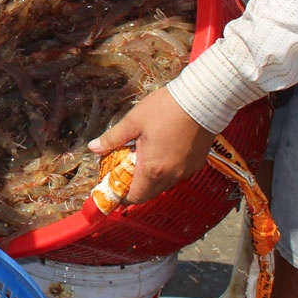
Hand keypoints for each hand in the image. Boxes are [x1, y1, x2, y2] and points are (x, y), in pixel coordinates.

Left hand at [88, 86, 218, 204]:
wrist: (203, 100)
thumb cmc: (167, 109)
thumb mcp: (134, 121)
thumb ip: (112, 138)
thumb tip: (93, 147)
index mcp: (152, 168)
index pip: (134, 197)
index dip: (121, 195)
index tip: (113, 185)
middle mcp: (171, 175)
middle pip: (149, 194)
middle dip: (134, 187)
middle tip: (124, 170)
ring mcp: (186, 170)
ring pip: (164, 185)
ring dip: (150, 178)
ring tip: (141, 157)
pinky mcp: (197, 163)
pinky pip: (177, 175)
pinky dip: (166, 170)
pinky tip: (161, 152)